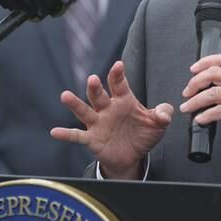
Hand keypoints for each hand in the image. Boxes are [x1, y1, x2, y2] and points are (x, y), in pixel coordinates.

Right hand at [50, 60, 172, 178]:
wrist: (133, 156)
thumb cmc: (143, 133)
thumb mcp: (158, 124)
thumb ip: (163, 115)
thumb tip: (165, 114)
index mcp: (124, 100)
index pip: (120, 85)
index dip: (118, 75)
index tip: (118, 65)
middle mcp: (108, 109)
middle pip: (99, 95)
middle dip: (96, 88)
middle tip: (93, 79)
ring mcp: (98, 123)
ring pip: (85, 111)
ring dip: (75, 104)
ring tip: (66, 96)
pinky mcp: (92, 139)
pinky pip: (77, 136)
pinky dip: (66, 134)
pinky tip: (55, 131)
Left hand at [180, 53, 220, 151]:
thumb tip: (200, 91)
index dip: (205, 62)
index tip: (192, 70)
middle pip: (215, 73)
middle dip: (196, 82)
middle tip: (186, 93)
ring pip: (214, 92)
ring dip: (196, 100)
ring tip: (187, 108)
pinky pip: (220, 110)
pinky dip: (206, 115)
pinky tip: (200, 119)